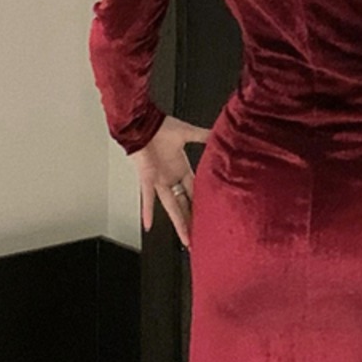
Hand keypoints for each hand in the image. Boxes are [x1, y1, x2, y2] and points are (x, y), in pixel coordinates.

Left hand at [131, 115, 210, 247]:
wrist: (142, 123)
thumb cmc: (160, 126)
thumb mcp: (188, 133)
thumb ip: (204, 136)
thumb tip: (220, 135)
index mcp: (181, 168)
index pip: (194, 190)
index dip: (202, 202)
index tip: (211, 214)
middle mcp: (171, 177)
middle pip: (184, 204)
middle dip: (192, 220)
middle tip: (200, 235)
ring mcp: (159, 180)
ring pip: (171, 207)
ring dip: (178, 222)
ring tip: (186, 239)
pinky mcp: (148, 179)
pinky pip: (148, 198)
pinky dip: (148, 212)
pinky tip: (148, 225)